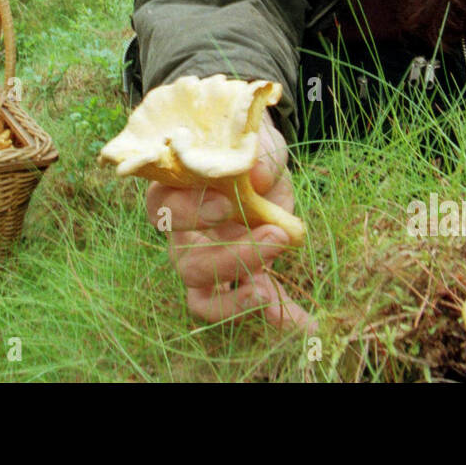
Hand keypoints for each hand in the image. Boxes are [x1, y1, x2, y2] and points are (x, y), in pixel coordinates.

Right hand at [144, 109, 315, 331]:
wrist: (262, 160)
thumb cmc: (245, 146)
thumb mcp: (254, 141)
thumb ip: (256, 154)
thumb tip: (257, 176)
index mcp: (175, 194)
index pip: (162, 211)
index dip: (188, 213)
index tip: (225, 205)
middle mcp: (184, 237)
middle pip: (188, 264)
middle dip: (228, 259)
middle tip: (274, 240)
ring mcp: (209, 264)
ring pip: (203, 299)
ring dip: (236, 302)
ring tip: (268, 293)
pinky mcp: (240, 278)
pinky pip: (254, 304)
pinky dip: (279, 315)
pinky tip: (304, 324)